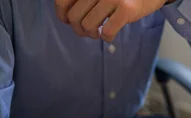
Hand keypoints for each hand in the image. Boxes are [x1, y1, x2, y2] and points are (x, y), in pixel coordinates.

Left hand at [55, 0, 169, 41]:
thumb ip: (86, 0)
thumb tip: (68, 17)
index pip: (62, 1)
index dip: (62, 15)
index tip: (69, 21)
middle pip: (74, 17)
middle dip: (79, 29)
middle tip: (88, 31)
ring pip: (88, 26)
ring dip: (92, 35)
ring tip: (99, 33)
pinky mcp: (126, 9)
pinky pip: (107, 31)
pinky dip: (107, 38)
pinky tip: (110, 36)